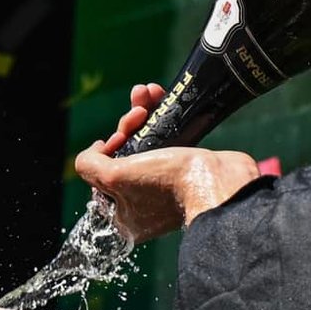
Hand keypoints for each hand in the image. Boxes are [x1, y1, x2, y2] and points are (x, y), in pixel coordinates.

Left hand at [76, 85, 261, 244]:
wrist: (220, 181)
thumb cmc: (167, 184)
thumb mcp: (115, 177)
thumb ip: (90, 166)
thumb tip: (93, 153)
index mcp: (126, 216)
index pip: (102, 180)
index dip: (105, 154)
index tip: (115, 142)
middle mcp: (145, 203)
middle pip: (124, 157)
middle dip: (126, 126)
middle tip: (136, 115)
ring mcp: (167, 185)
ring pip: (145, 142)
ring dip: (141, 112)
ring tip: (147, 93)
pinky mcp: (187, 168)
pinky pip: (167, 138)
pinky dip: (161, 115)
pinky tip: (159, 95)